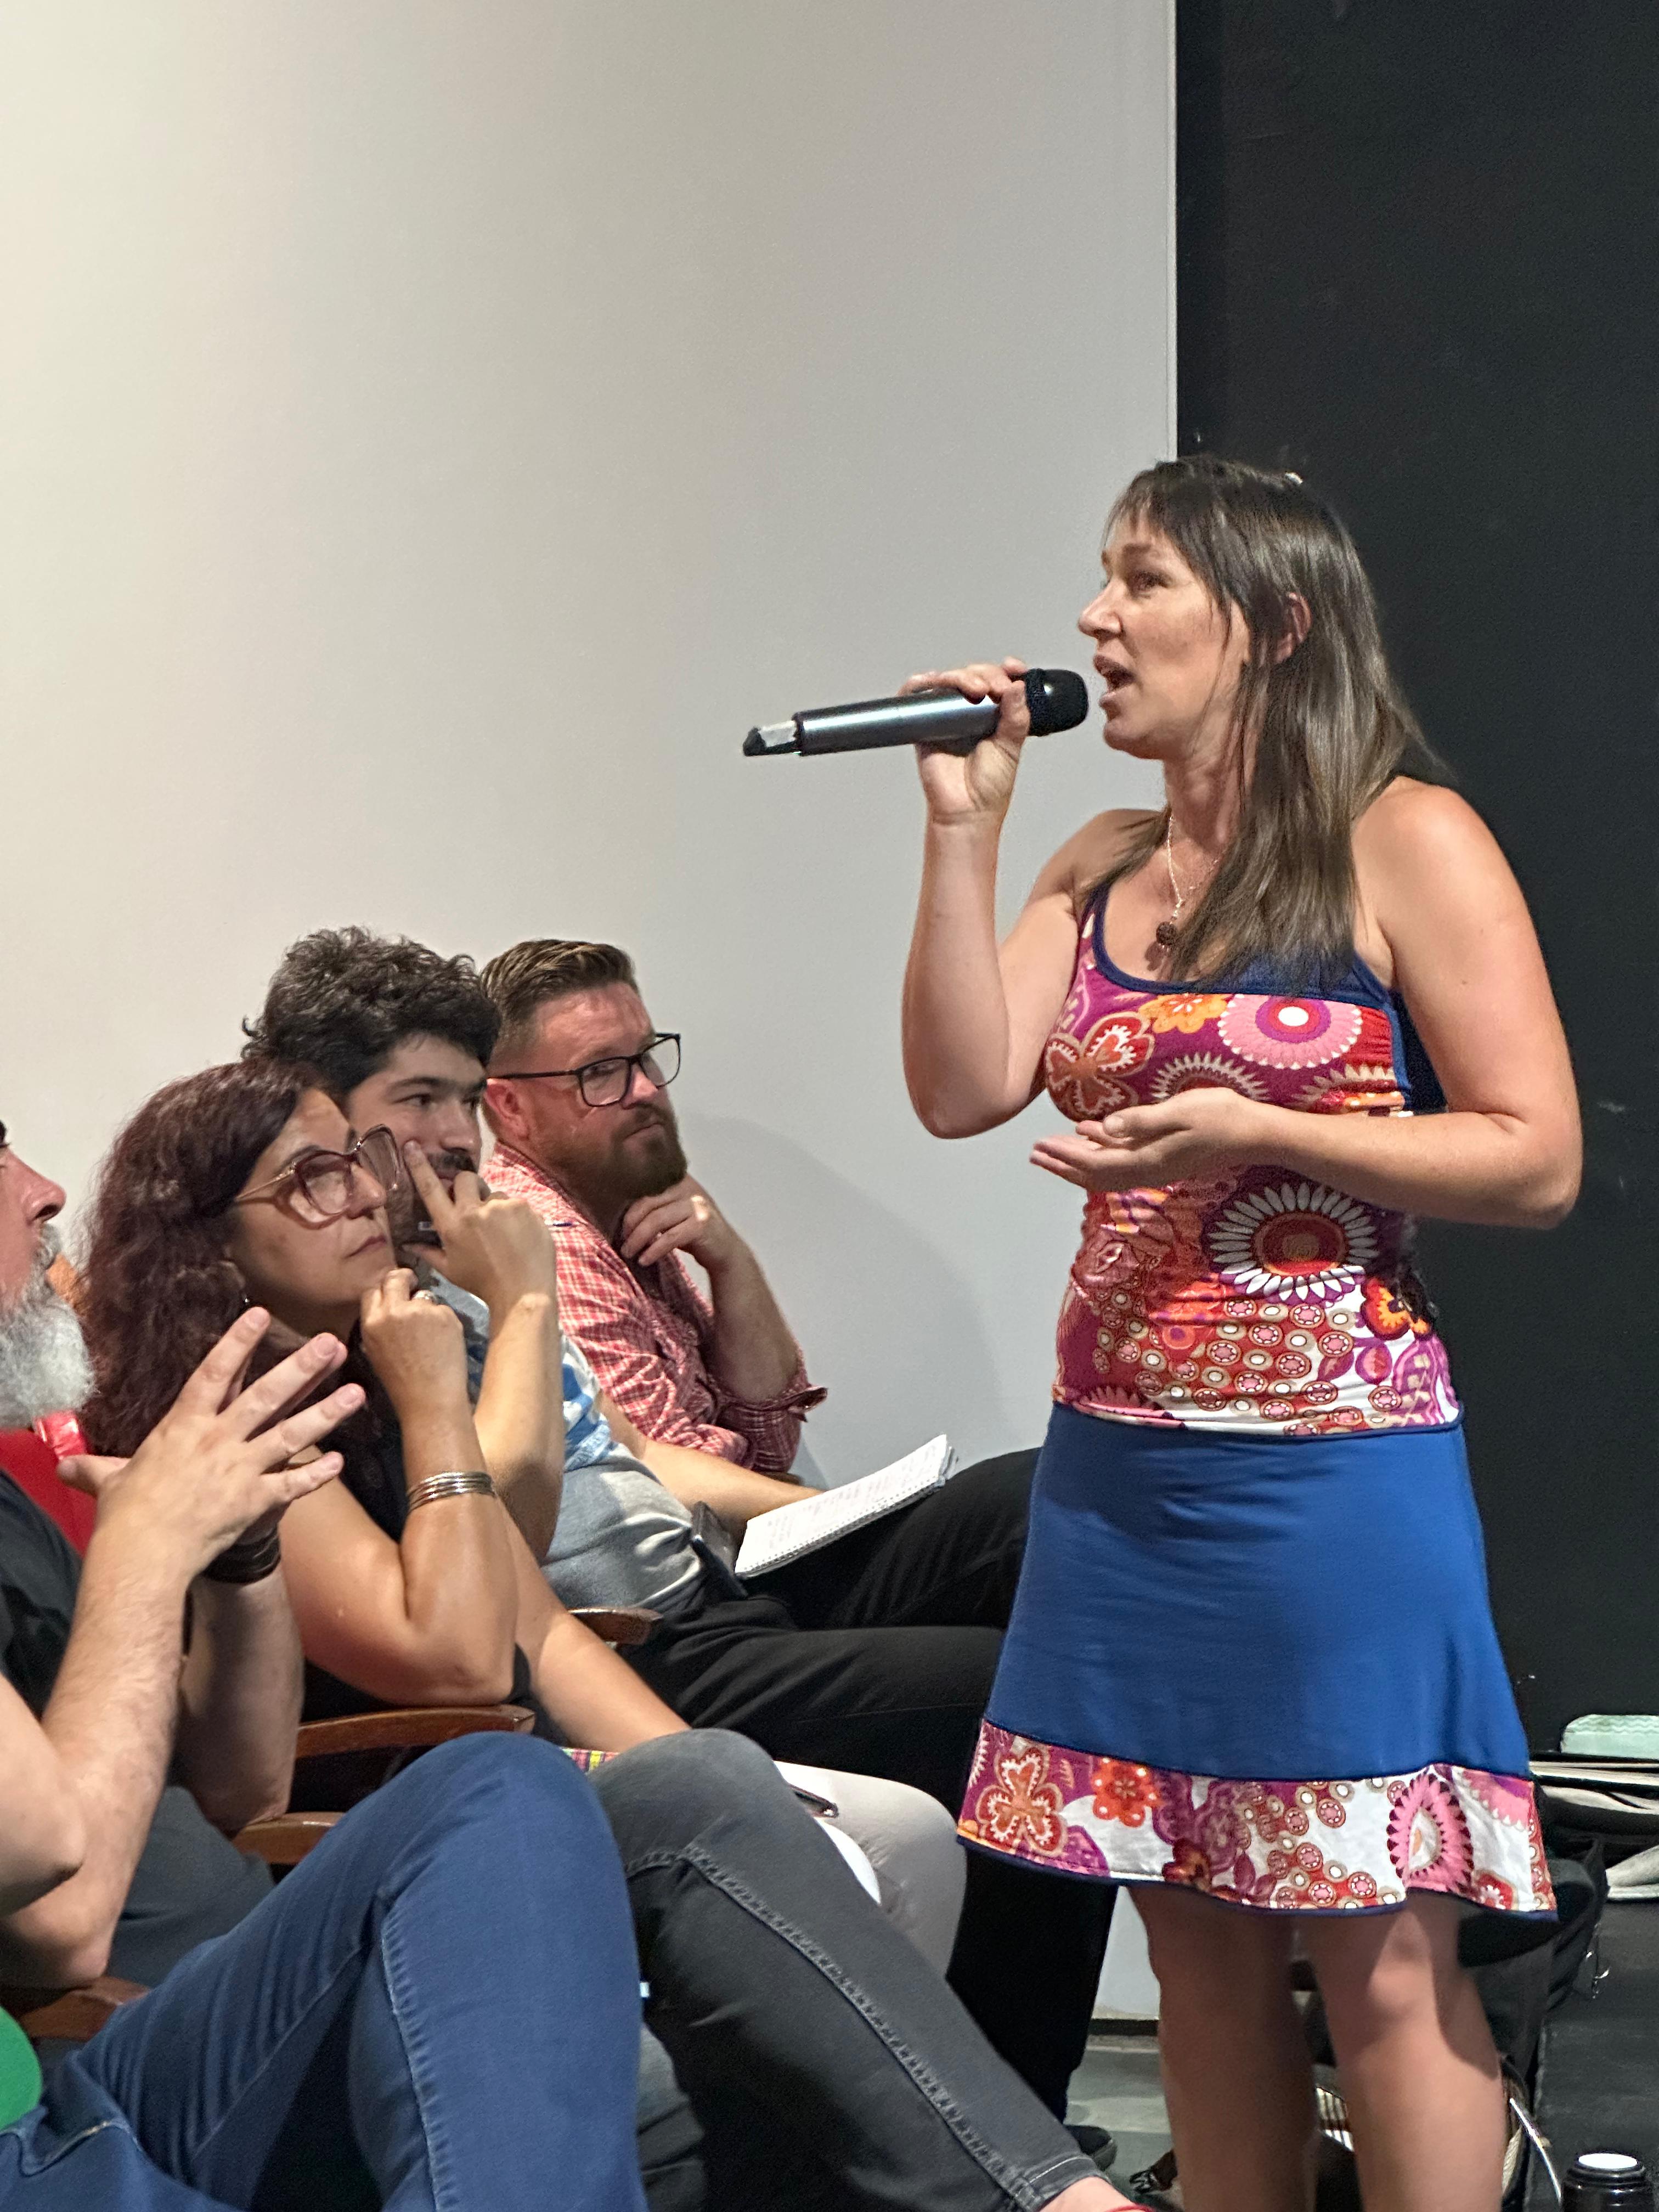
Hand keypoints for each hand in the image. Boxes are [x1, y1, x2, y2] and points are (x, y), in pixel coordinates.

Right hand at [58, 1310, 361, 1580]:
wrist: (143, 1554)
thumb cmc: (125, 1516)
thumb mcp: (110, 1482)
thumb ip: (96, 1469)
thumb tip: (64, 1469)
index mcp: (183, 1426)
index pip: (213, 1373)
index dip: (237, 1342)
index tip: (261, 1315)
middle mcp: (217, 1441)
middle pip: (266, 1396)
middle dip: (301, 1369)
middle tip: (332, 1345)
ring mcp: (240, 1470)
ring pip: (291, 1434)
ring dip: (326, 1414)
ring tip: (357, 1394)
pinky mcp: (254, 1502)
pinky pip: (293, 1485)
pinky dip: (316, 1473)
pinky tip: (339, 1461)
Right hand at [359, 1268, 468, 1419]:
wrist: (430, 1400)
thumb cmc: (403, 1383)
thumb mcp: (377, 1351)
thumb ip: (380, 1324)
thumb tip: (390, 1305)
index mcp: (371, 1323)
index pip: (372, 1290)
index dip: (384, 1290)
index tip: (394, 1291)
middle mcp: (393, 1312)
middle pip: (395, 1278)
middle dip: (404, 1278)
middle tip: (413, 1282)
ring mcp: (420, 1311)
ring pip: (424, 1295)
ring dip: (428, 1308)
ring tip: (431, 1336)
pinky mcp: (444, 1314)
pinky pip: (443, 1309)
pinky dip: (445, 1321)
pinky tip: (444, 1341)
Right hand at [403, 1144, 556, 1317]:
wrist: (523, 1292)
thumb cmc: (482, 1283)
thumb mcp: (450, 1271)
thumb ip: (428, 1252)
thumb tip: (407, 1243)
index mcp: (452, 1225)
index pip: (431, 1188)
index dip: (420, 1166)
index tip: (412, 1146)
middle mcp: (475, 1210)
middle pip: (465, 1178)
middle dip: (466, 1186)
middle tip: (473, 1205)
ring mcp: (502, 1207)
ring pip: (493, 1193)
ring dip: (493, 1206)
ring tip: (500, 1232)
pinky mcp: (525, 1207)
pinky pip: (515, 1203)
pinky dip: (514, 1215)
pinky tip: (517, 1235)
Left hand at [619, 1177, 737, 1271]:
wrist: (725, 1250)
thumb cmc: (693, 1232)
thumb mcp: (674, 1213)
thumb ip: (655, 1206)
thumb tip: (616, 1212)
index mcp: (678, 1180)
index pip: (644, 1188)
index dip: (627, 1208)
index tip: (615, 1226)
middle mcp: (688, 1187)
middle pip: (647, 1204)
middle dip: (629, 1226)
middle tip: (622, 1243)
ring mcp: (696, 1205)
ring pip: (656, 1220)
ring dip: (637, 1239)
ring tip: (629, 1253)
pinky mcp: (702, 1224)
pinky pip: (669, 1238)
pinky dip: (653, 1250)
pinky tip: (644, 1260)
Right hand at [902, 657, 1031, 828]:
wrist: (966, 810)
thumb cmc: (989, 786)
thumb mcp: (1012, 747)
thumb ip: (1016, 717)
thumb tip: (1017, 687)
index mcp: (995, 714)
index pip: (1000, 681)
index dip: (1006, 670)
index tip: (1015, 669)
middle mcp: (970, 712)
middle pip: (975, 675)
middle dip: (986, 674)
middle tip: (995, 689)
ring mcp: (947, 716)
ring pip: (949, 680)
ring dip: (960, 676)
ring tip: (974, 689)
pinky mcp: (925, 724)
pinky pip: (917, 696)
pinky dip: (919, 684)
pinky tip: (932, 681)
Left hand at [1030, 1090, 1270, 1191]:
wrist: (1256, 1134)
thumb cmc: (1221, 1117)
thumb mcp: (1181, 1112)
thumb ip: (1142, 1121)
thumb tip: (1104, 1126)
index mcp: (1147, 1160)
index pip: (1095, 1163)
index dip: (1064, 1158)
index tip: (1039, 1148)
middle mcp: (1148, 1170)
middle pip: (1095, 1174)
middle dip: (1063, 1166)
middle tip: (1034, 1155)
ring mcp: (1157, 1167)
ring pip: (1106, 1170)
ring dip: (1078, 1162)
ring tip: (1053, 1150)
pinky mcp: (1165, 1159)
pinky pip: (1122, 1162)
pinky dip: (1101, 1153)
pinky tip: (1092, 1135)